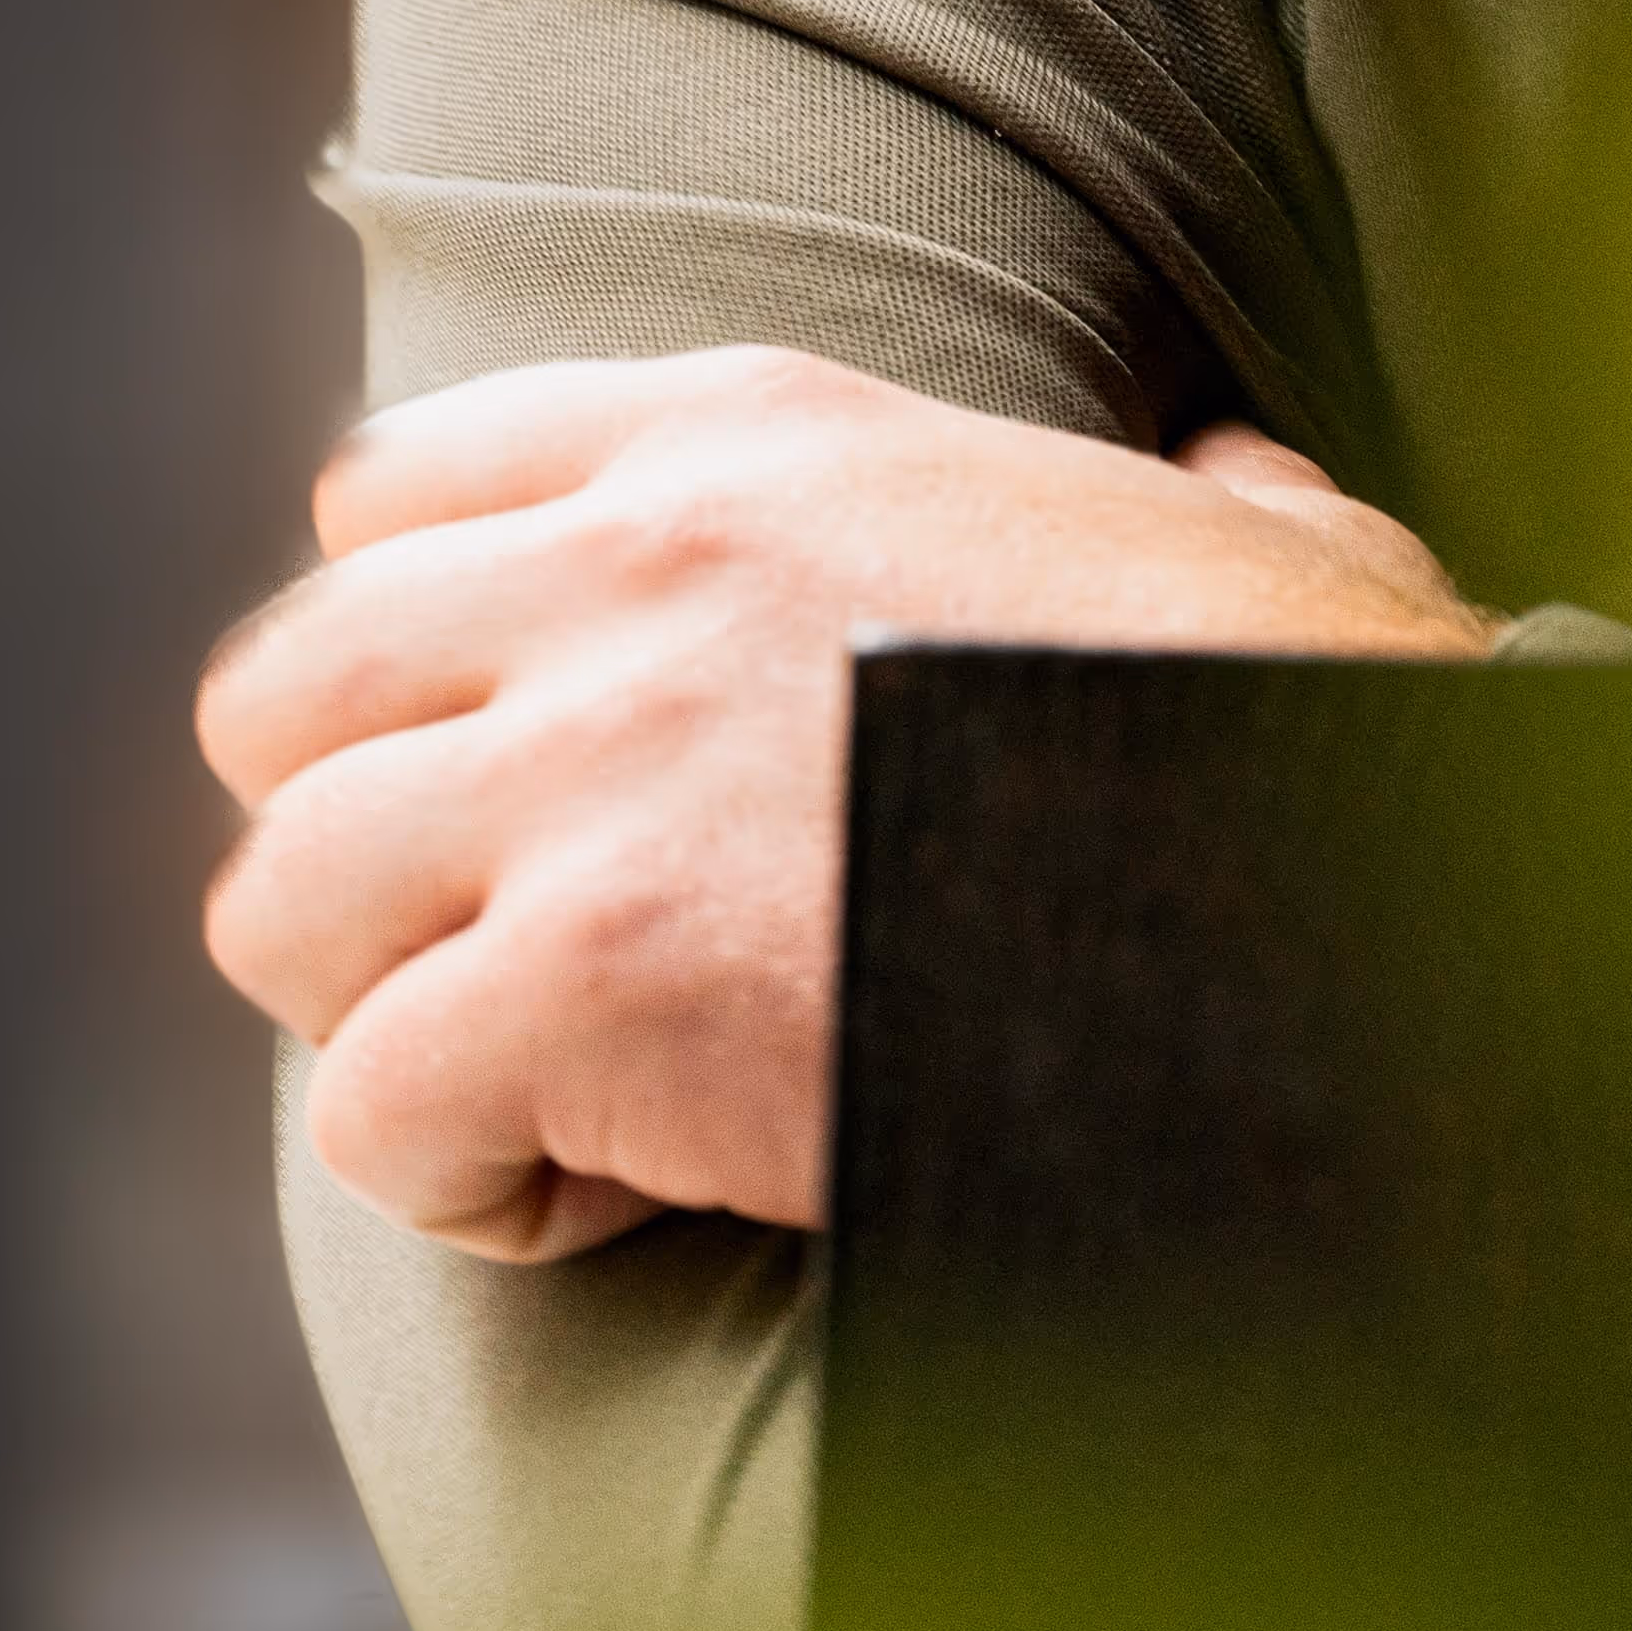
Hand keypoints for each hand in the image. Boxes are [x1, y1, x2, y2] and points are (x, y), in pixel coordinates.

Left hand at [195, 344, 1488, 1259]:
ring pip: (277, 900)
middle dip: (353, 841)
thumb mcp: (1272, 550)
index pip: (398, 484)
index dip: (409, 654)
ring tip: (537, 1091)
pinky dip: (455, 1184)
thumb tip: (1243, 474)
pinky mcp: (586, 977)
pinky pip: (370, 1104)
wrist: (1354, 909)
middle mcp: (629, 563)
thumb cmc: (1333, 745)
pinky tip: (599, 1197)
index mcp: (756, 433)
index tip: (490, 769)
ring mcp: (589, 765)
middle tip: (488, 958)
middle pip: (281, 688)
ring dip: (382, 1019)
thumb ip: (1212, 496)